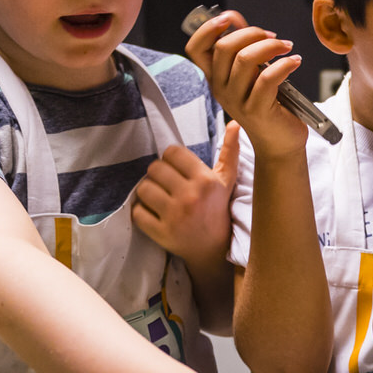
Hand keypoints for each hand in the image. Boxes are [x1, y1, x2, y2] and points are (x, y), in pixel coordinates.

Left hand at [132, 121, 238, 260]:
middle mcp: (190, 196)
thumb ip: (229, 151)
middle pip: (155, 168)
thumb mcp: (226, 181)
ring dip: (148, 192)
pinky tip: (154, 213)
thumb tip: (235, 123)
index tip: (177, 171)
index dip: (171, 160)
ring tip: (159, 198)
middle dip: (158, 175)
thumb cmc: (218, 210)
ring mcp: (175, 216)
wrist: (214, 250)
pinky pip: (137, 212)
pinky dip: (141, 212)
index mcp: (205, 180)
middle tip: (167, 185)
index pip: (172, 152)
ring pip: (143, 188)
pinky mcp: (161, 233)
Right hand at [184, 8, 309, 159]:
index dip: (208, 28)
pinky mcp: (256, 110)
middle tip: (273, 37)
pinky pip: (267, 78)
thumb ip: (242, 48)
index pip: (195, 49)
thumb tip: (236, 20)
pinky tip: (295, 61)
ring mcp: (236, 100)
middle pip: (223, 47)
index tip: (230, 18)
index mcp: (215, 77)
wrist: (279, 142)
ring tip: (286, 47)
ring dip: (270, 46)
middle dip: (251, 32)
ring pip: (245, 59)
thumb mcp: (250, 74)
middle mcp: (220, 88)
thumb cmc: (267, 104)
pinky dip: (284, 64)